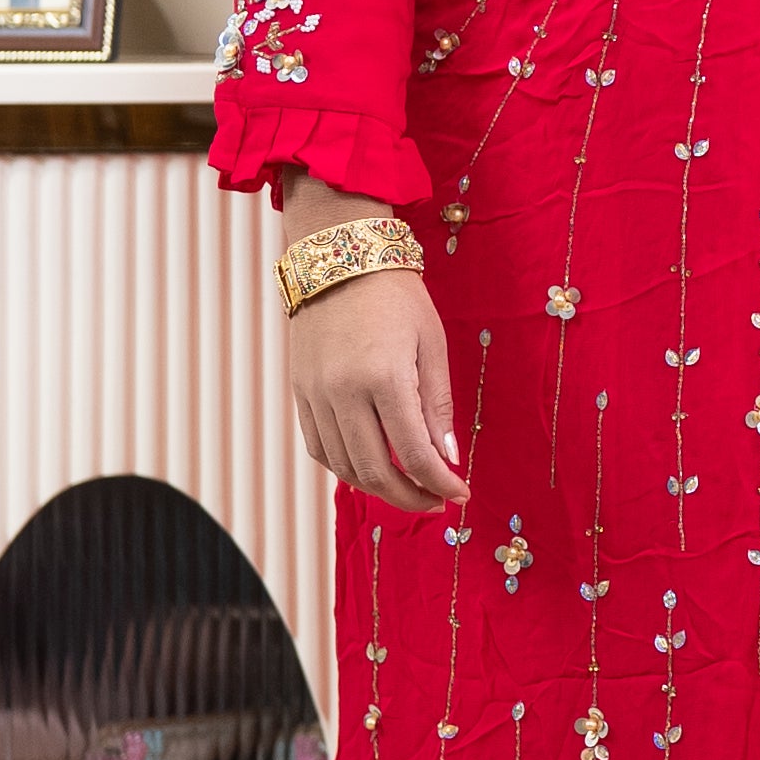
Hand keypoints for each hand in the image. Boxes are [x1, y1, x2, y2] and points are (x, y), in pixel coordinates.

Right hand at [282, 181, 467, 510]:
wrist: (341, 257)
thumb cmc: (396, 296)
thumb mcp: (432, 344)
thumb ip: (437, 405)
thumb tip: (447, 458)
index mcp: (385, 378)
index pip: (414, 454)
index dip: (440, 483)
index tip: (460, 495)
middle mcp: (344, 392)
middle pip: (375, 471)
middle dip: (409, 498)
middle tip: (435, 502)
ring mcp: (315, 395)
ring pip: (344, 466)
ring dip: (378, 488)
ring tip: (407, 489)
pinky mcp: (299, 392)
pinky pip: (319, 447)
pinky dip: (345, 468)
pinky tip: (371, 468)